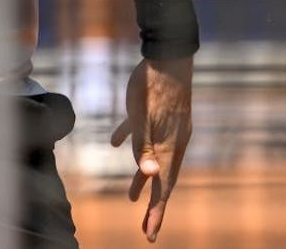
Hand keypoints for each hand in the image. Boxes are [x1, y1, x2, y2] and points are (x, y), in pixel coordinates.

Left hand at [110, 56, 192, 241]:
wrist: (167, 56)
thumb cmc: (153, 86)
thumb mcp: (143, 118)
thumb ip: (145, 147)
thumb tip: (149, 174)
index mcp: (168, 147)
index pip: (162, 188)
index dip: (156, 212)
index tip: (149, 235)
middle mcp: (171, 142)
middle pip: (161, 180)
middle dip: (152, 205)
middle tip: (146, 229)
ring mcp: (166, 129)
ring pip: (153, 160)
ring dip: (142, 179)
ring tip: (131, 196)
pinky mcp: (155, 114)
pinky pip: (143, 135)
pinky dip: (130, 143)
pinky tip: (115, 143)